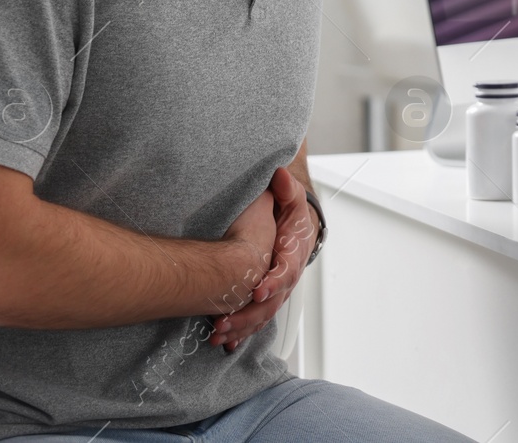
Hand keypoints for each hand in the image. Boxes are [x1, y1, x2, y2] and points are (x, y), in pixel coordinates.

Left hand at [210, 168, 316, 353]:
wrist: (299, 233)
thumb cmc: (291, 217)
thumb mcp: (292, 199)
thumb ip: (286, 188)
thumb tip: (279, 174)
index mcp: (293, 254)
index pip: (286, 272)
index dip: (273, 283)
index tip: (257, 291)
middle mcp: (286, 278)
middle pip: (272, 302)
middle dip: (248, 314)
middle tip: (224, 321)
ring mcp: (277, 292)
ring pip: (262, 315)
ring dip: (241, 327)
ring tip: (218, 334)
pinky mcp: (266, 300)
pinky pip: (256, 320)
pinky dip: (242, 332)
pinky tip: (226, 343)